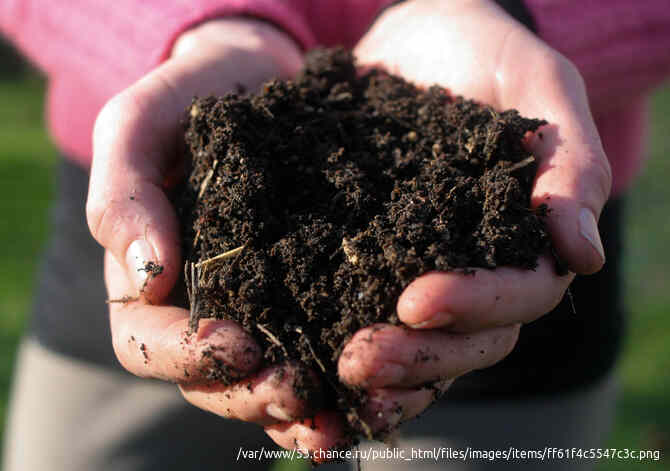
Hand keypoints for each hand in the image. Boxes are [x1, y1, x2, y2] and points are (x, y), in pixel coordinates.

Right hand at [87, 18, 343, 454]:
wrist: (259, 77)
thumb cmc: (190, 96)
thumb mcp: (141, 126)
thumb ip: (124, 195)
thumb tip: (149, 280)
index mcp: (154, 279)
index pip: (150, 344)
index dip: (189, 356)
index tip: (239, 343)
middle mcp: (206, 305)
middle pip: (212, 381)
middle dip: (251, 396)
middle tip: (298, 393)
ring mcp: (259, 304)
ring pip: (266, 381)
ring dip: (297, 409)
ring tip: (336, 418)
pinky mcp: (310, 291)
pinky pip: (317, 349)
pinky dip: (339, 381)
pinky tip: (372, 391)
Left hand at [337, 0, 611, 431]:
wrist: (423, 39)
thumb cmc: (491, 56)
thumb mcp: (541, 88)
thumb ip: (571, 165)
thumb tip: (584, 256)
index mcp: (528, 240)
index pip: (520, 295)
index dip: (475, 305)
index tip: (415, 301)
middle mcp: (481, 268)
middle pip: (469, 340)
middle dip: (418, 356)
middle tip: (358, 360)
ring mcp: (426, 268)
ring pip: (422, 344)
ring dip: (383, 370)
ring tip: (334, 374)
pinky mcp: (373, 258)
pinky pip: (365, 312)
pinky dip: (340, 344)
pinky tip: (306, 362)